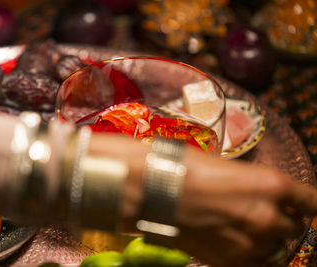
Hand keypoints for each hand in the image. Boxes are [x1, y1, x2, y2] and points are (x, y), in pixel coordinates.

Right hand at [176, 148, 316, 266]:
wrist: (155, 189)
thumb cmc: (186, 168)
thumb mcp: (229, 168)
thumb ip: (254, 186)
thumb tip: (261, 195)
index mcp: (273, 185)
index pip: (312, 201)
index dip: (309, 205)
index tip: (306, 208)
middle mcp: (270, 216)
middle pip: (295, 227)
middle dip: (282, 221)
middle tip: (261, 215)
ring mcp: (253, 243)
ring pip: (277, 248)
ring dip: (266, 240)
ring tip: (242, 229)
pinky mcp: (233, 262)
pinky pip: (258, 263)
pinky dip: (253, 256)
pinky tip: (236, 244)